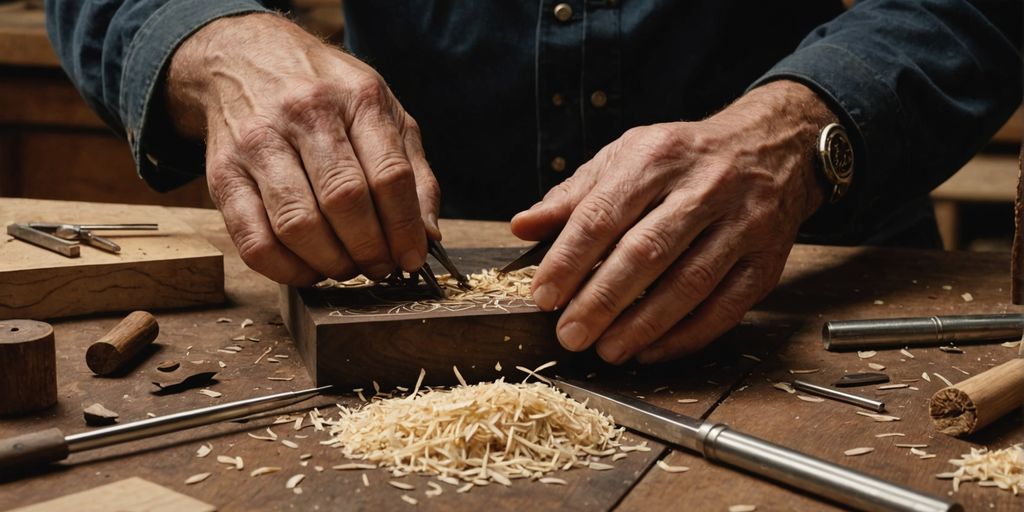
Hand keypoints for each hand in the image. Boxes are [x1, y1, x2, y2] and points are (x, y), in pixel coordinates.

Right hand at [166, 14, 439, 284]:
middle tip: (378, 267)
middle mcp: (305, 113)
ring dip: (330, 263)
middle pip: (344, 200)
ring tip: (346, 267)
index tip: (410, 258)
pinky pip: (253, 240)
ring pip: (297, 224)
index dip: (404, 228)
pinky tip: (307, 269)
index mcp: (357, 98)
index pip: (389, 174)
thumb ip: (414, 171)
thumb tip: (428, 235)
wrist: (243, 59)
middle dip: (369, 249)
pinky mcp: (223, 173)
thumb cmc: (326, 94)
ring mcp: (258, 142)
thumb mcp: (382, 111)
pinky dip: (286, 270)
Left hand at [511, 80, 834, 363]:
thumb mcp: (627, 157)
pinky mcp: (766, 261)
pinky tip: (652, 350)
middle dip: (603, 300)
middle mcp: (704, 188)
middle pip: (647, 252)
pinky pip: (726, 307)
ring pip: (689, 284)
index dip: (570, 259)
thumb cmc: (685, 158)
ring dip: (643, 325)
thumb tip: (523, 226)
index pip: (604, 213)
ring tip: (607, 350)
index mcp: (657, 157)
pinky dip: (686, 335)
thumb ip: (574, 196)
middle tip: (570, 335)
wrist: (774, 147)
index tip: (543, 296)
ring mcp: (742, 224)